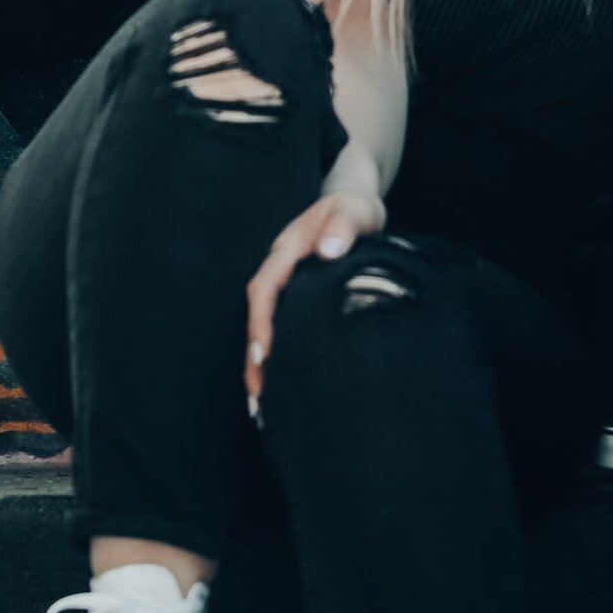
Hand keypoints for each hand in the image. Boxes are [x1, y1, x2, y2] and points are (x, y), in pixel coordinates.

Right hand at [245, 189, 384, 405]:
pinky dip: (279, 357)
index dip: (260, 321)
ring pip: (267, 327)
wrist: (358, 208)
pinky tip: (283, 385)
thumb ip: (343, 227)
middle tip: (258, 397)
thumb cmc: (356, 209)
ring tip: (262, 404)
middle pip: (258, 316)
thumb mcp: (354, 211)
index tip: (263, 353)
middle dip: (254, 356)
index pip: (264, 287)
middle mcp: (280, 271)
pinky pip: (283, 329)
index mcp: (286, 249)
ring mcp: (287, 286)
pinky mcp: (298, 299)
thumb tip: (328, 250)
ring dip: (262, 364)